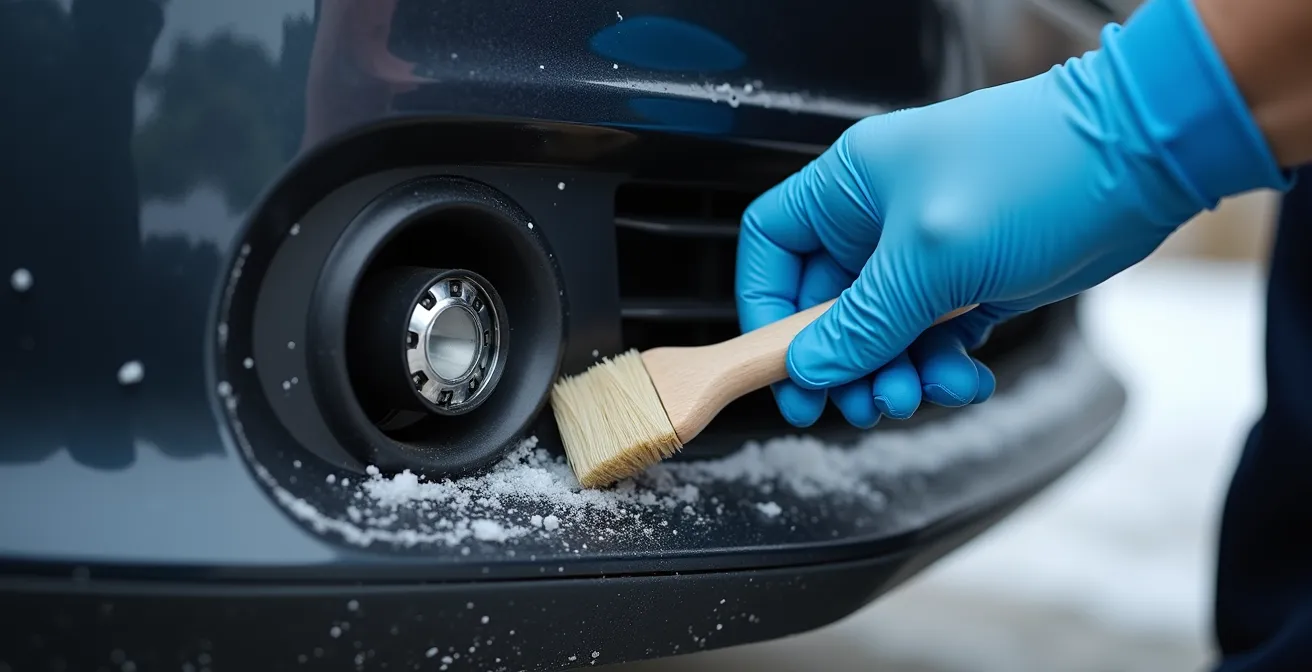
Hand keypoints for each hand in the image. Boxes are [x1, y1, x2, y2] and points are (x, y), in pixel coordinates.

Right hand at [735, 0, 1287, 428]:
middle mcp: (878, 219)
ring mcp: (925, 252)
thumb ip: (861, 322)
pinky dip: (938, 368)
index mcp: (849, 187)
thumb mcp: (929, 257)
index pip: (771, 246)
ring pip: (877, 331)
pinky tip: (960, 380)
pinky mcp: (968, 283)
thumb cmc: (1034, 174)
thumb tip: (808, 367)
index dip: (764, 306)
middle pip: (822, 302)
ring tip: (913, 394)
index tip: (780, 363)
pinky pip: (929, 340)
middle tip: (853, 403)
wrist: (1140, 161)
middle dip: (837, 359)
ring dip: (889, 372)